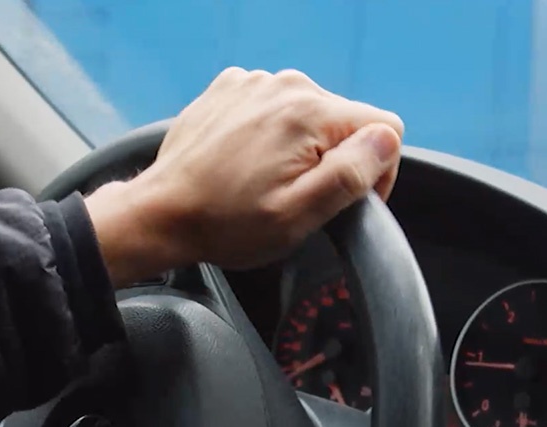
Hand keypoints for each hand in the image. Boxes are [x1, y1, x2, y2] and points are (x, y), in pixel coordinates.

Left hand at [87, 68, 403, 286]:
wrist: (160, 214)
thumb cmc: (226, 223)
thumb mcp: (299, 215)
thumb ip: (350, 175)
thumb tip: (386, 142)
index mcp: (309, 113)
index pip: (385, 128)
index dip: (377, 172)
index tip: (346, 200)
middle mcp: (285, 85)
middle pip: (345, 120)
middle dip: (333, 158)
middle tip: (296, 196)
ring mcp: (254, 82)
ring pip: (309, 114)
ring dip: (300, 146)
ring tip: (264, 181)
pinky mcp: (231, 89)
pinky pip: (273, 107)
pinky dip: (269, 133)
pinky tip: (245, 163)